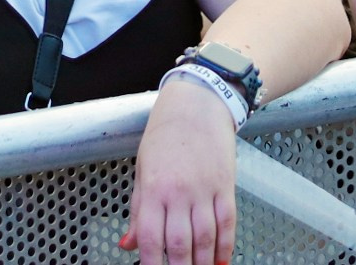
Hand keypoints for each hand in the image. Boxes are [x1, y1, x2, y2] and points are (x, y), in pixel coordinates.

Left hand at [124, 74, 236, 264]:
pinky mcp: (226, 187)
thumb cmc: (165, 134)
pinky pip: (227, 224)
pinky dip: (225, 246)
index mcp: (154, 188)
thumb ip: (138, 210)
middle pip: (181, 244)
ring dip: (203, 263)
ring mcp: (205, 191)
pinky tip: (220, 261)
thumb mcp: (142, 169)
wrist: (196, 105)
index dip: (151, 263)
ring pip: (206, 239)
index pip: (151, 237)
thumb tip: (128, 244)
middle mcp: (180, 193)